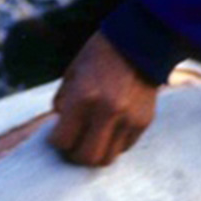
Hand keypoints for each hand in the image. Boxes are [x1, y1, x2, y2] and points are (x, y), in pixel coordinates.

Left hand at [49, 32, 157, 166]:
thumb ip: (63, 102)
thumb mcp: (72, 74)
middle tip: (73, 146)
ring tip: (91, 141)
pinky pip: (124, 147)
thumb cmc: (100, 56)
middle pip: (86, 157)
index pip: (64, 141)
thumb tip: (60, 127)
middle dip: (75, 156)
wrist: (140, 41)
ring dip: (96, 154)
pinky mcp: (143, 121)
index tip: (57, 136)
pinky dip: (113, 144)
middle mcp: (107, 111)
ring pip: (107, 158)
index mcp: (83, 97)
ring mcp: (128, 118)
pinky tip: (109, 131)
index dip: (57, 142)